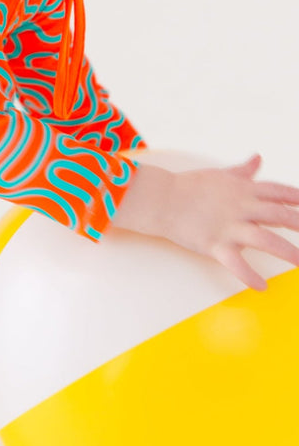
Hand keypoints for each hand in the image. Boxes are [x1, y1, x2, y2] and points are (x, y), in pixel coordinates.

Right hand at [164, 153, 298, 291]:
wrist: (160, 199)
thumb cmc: (188, 187)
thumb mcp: (220, 175)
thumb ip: (244, 171)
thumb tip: (257, 158)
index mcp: (244, 190)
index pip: (280, 191)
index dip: (298, 198)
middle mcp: (241, 208)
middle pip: (280, 215)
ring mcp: (229, 227)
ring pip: (265, 240)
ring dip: (287, 253)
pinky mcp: (215, 244)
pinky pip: (235, 263)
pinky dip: (249, 276)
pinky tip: (261, 287)